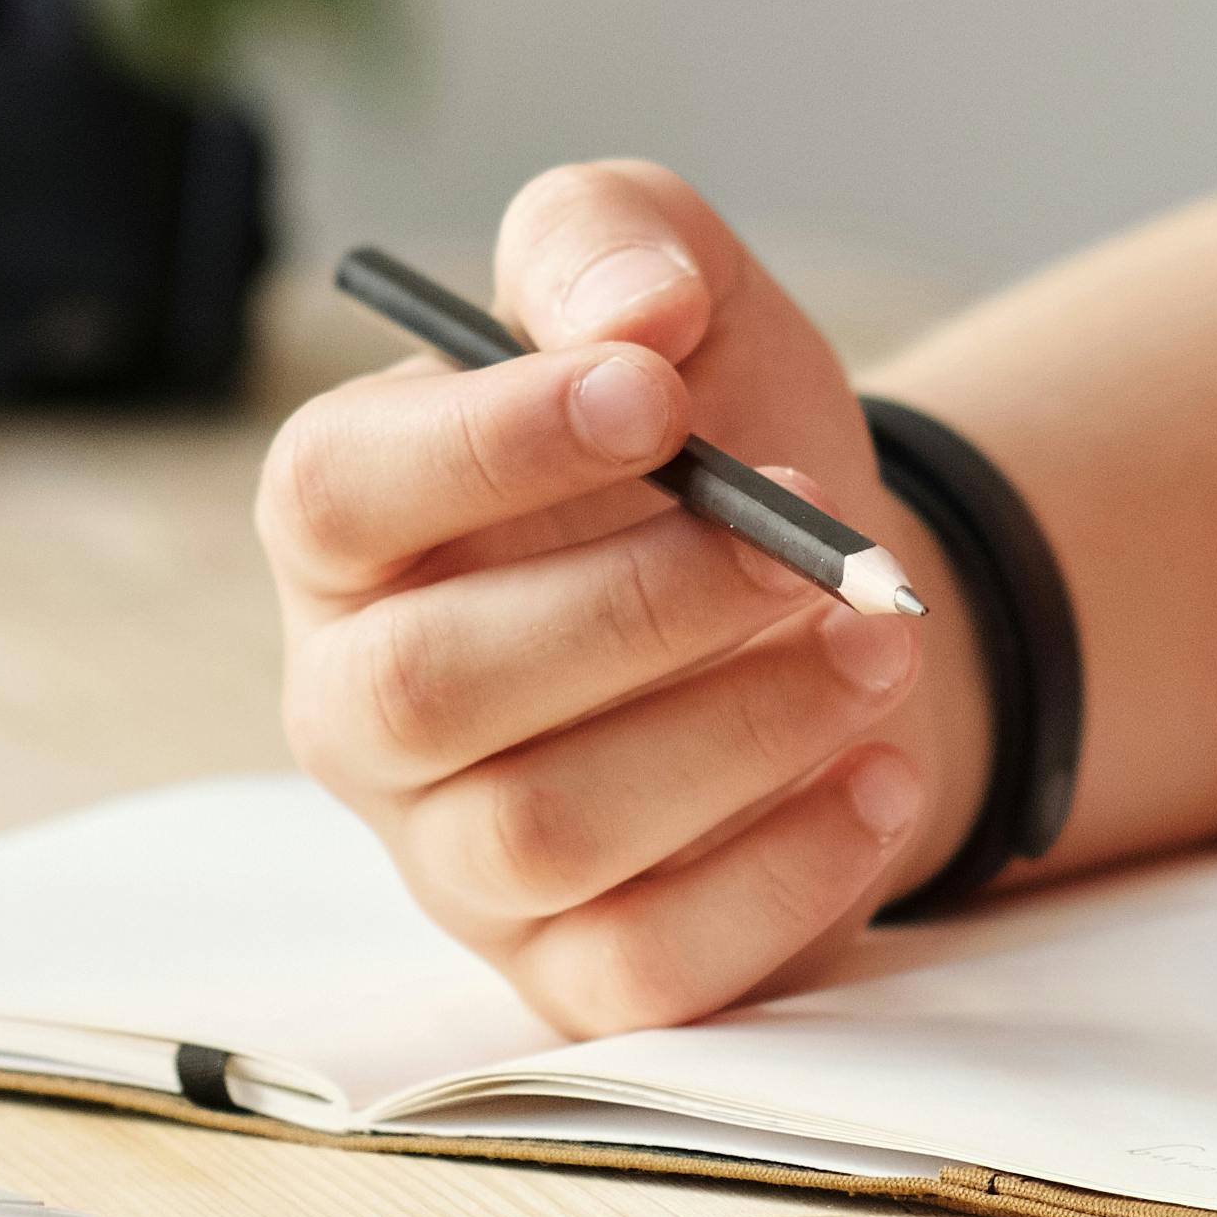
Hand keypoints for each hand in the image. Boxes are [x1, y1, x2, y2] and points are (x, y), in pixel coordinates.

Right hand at [259, 162, 956, 1031]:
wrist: (827, 598)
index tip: (658, 395)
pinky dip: (782, 874)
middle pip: (427, 688)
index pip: (335, 493)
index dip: (484, 443)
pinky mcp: (568, 972)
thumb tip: (637, 314)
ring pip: (545, 832)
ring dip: (740, 728)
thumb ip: (614, 244)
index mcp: (348, 525)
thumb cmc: (709, 439)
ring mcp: (453, 856)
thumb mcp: (670, 290)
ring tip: (881, 637)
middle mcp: (361, 702)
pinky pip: (643, 968)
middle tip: (810, 538)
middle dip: (642, 604)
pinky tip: (881, 776)